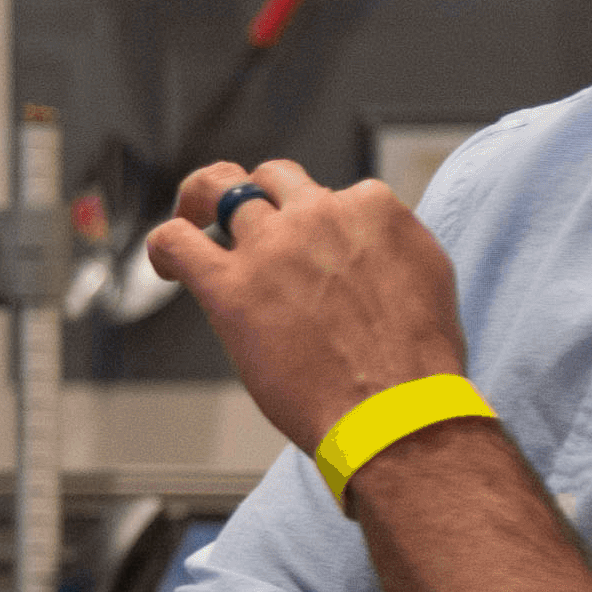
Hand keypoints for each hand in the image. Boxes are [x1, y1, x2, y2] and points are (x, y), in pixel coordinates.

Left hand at [142, 157, 468, 456]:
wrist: (395, 413)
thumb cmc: (416, 366)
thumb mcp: (426, 279)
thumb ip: (389, 248)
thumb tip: (366, 245)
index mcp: (372, 209)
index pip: (328, 194)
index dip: (314, 224)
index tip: (310, 254)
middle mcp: (319, 214)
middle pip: (272, 179)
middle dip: (257, 194)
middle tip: (239, 217)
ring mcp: (272, 246)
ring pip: (221, 190)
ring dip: (203, 203)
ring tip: (193, 220)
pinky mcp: (230, 286)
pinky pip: (177, 240)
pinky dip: (164, 245)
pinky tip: (167, 266)